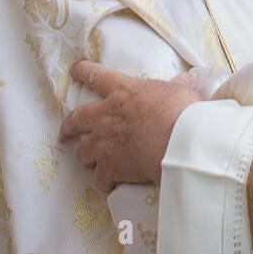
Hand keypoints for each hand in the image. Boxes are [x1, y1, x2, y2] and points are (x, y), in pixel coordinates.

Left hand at [59, 61, 202, 192]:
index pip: (97, 76)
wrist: (181, 143)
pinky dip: (104, 181)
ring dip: (87, 156)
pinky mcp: (110, 167)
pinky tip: (109, 183)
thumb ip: (178, 85)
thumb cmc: (182, 113)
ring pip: (83, 151)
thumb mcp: (180, 92)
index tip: (75, 70)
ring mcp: (104, 143)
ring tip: (91, 161)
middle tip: (66, 131)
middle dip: (69, 126)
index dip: (83, 71)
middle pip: (76, 119)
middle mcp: (106, 116)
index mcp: (123, 92)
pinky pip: (99, 178)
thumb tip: (186, 79)